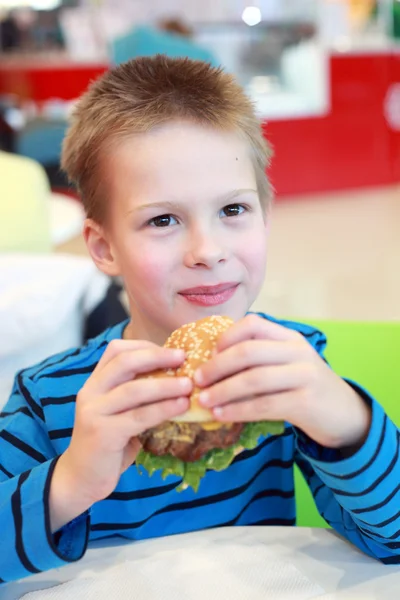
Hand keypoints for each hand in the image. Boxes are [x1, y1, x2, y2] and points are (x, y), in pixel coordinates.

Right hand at [50, 339, 191, 530]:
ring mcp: (94, 412)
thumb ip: (138, 394)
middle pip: (124, 362)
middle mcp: (90, 392)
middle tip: (183, 357)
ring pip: (133, 390)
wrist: (81, 478)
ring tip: (188, 384)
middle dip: (156, 357)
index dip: (145, 347)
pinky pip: (139, 416)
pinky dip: (163, 409)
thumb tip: (179, 377)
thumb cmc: (109, 442)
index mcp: (95, 382)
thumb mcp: (120, 411)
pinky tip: (181, 407)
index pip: (116, 350)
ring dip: (165, 385)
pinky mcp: (103, 433)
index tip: (172, 351)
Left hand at [194, 315, 370, 449]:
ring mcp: (304, 375)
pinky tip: (220, 415)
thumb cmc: (305, 388)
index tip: (208, 353)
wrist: (345, 414)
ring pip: (254, 379)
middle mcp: (298, 351)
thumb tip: (211, 365)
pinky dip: (237, 410)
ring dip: (223, 391)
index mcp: (289, 337)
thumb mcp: (287, 364)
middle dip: (217, 366)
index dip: (226, 337)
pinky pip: (263, 405)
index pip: (253, 325)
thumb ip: (260, 359)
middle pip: (248, 352)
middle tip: (197, 379)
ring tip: (203, 400)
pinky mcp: (305, 402)